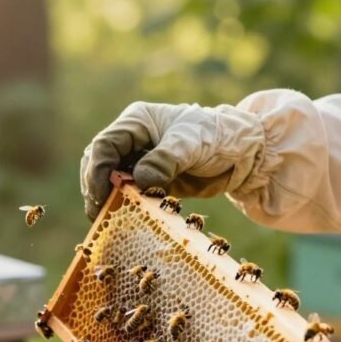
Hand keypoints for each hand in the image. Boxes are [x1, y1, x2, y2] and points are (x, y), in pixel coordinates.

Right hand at [79, 101, 264, 219]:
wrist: (243, 155)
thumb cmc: (218, 137)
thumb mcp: (191, 145)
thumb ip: (165, 160)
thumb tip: (139, 179)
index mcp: (137, 122)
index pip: (105, 145)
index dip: (98, 170)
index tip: (103, 195)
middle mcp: (133, 140)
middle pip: (100, 163)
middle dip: (96, 187)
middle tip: (99, 213)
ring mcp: (139, 160)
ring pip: (110, 180)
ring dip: (106, 199)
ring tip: (107, 219)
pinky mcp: (149, 181)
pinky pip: (128, 194)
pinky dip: (123, 206)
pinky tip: (122, 219)